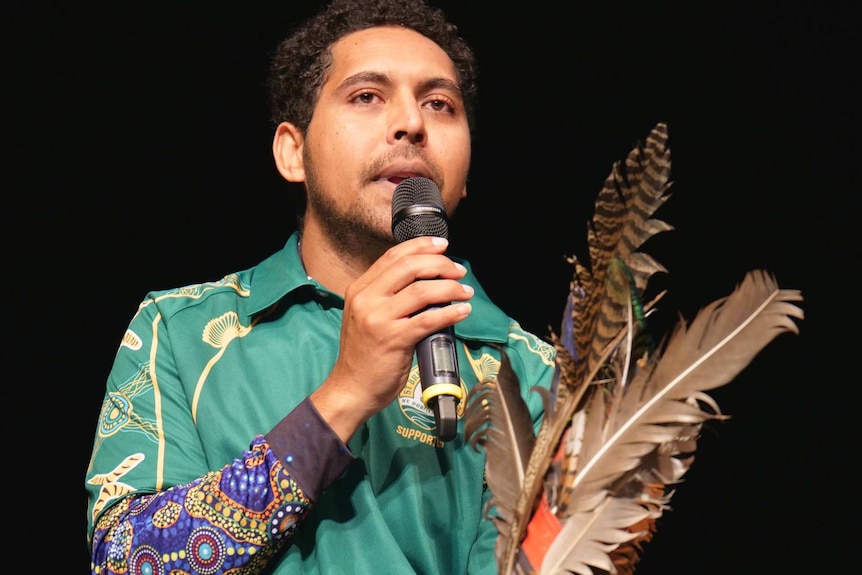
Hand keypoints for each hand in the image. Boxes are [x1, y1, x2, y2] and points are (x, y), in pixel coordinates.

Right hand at [310, 236, 473, 441]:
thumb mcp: (367, 316)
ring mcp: (378, 319)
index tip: (442, 246)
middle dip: (440, 264)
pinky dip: (449, 312)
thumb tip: (426, 283)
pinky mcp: (393, 339)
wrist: (351, 388)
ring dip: (450, 287)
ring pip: (422, 291)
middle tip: (459, 270)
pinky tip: (462, 311)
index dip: (421, 247)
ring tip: (464, 292)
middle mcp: (366, 299)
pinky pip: (428, 319)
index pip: (393, 257)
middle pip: (409, 267)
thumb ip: (388, 297)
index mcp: (360, 290)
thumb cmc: (364, 355)